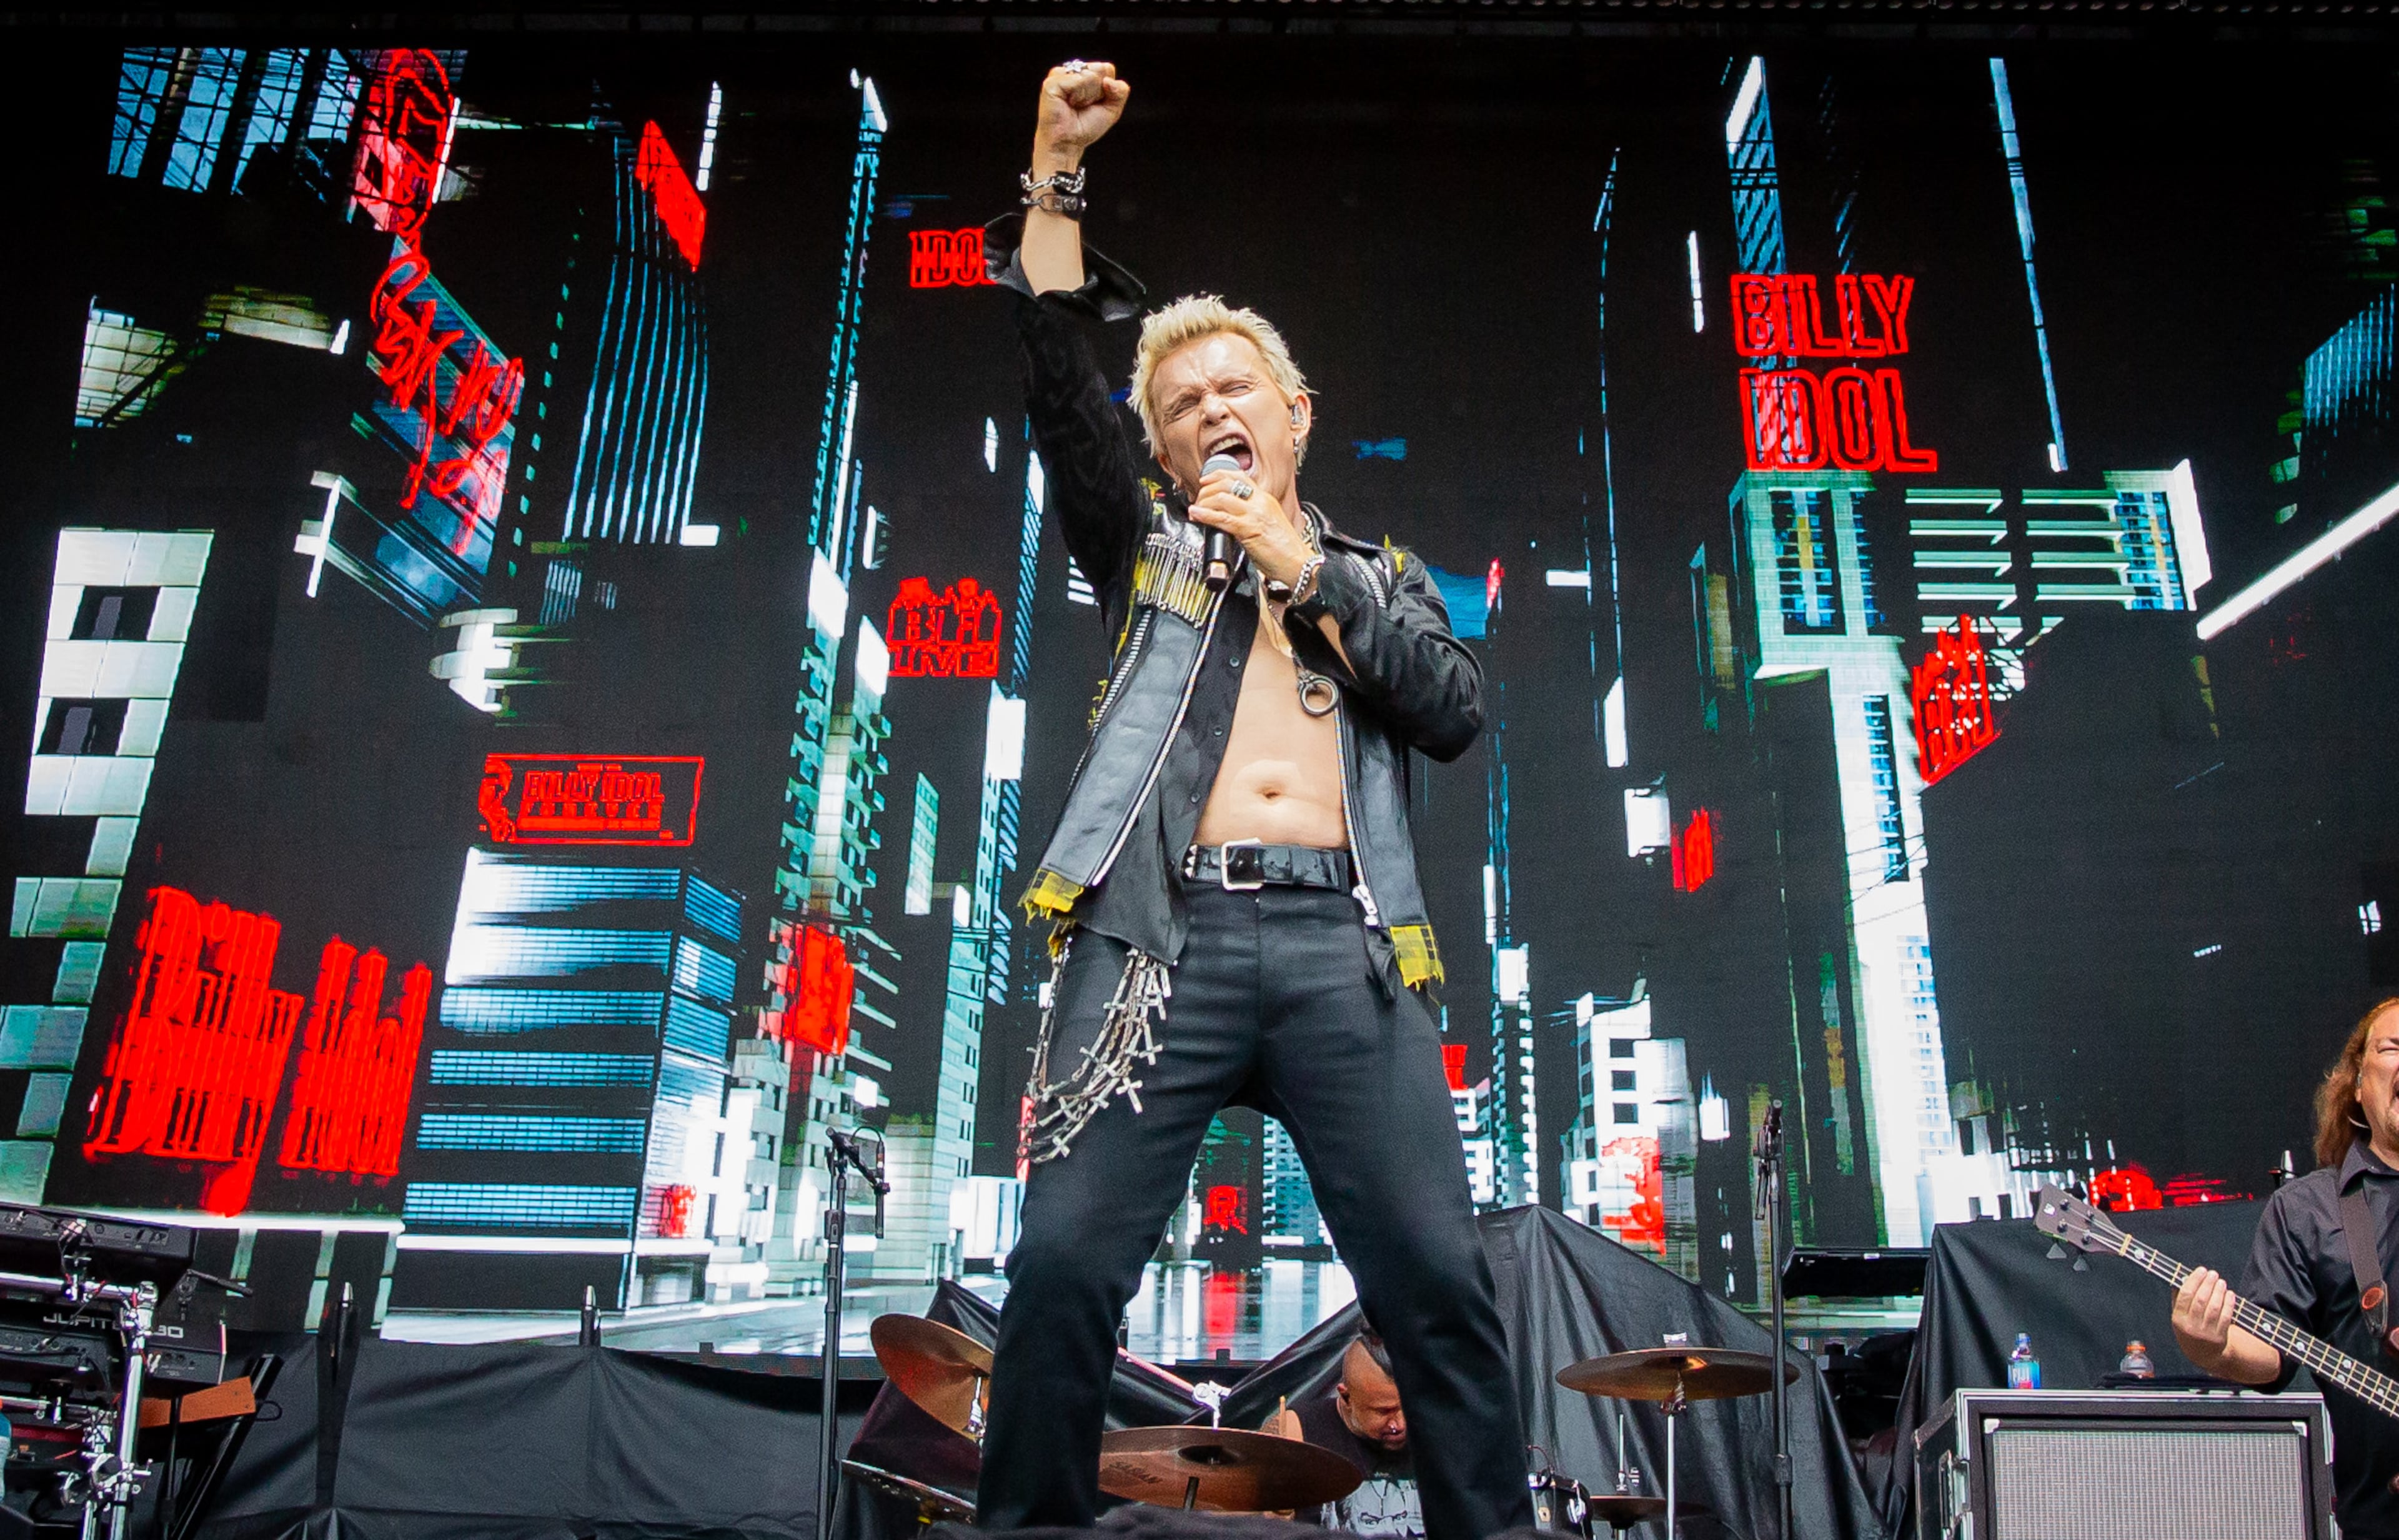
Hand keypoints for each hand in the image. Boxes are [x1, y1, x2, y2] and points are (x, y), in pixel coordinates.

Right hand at [1035, 61, 1128, 167]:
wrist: (1068, 143)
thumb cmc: (1086, 126)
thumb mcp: (1112, 108)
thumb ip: (1120, 91)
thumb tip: (1108, 81)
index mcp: (1084, 73)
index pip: (1107, 69)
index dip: (1107, 89)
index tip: (1095, 103)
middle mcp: (1072, 70)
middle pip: (1100, 69)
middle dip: (1098, 92)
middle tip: (1084, 106)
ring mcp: (1060, 74)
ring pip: (1090, 75)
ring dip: (1088, 96)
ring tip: (1075, 106)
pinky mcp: (1052, 82)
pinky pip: (1077, 80)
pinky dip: (1078, 96)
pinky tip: (1068, 104)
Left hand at [1190, 470, 1313, 590]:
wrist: (1297, 563)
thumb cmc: (1284, 550)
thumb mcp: (1267, 524)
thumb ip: (1250, 516)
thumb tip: (1229, 516)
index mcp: (1265, 499)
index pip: (1240, 476)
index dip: (1218, 474)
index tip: (1205, 480)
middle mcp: (1260, 502)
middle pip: (1227, 484)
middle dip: (1207, 490)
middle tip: (1198, 499)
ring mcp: (1255, 515)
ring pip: (1222, 498)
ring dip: (1203, 502)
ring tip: (1196, 509)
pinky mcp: (1250, 529)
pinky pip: (1223, 518)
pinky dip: (1206, 515)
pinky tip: (1197, 514)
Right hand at [2172, 1266, 2237, 1361]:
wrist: (2203, 1356)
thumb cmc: (2190, 1331)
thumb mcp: (2179, 1318)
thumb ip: (2179, 1300)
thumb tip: (2183, 1278)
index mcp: (2178, 1319)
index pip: (2185, 1295)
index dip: (2194, 1280)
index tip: (2201, 1271)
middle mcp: (2191, 1326)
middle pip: (2200, 1300)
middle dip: (2208, 1283)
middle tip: (2213, 1273)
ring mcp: (2206, 1332)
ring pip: (2214, 1307)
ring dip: (2219, 1292)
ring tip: (2221, 1282)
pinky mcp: (2220, 1337)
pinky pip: (2225, 1317)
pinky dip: (2228, 1304)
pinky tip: (2229, 1294)